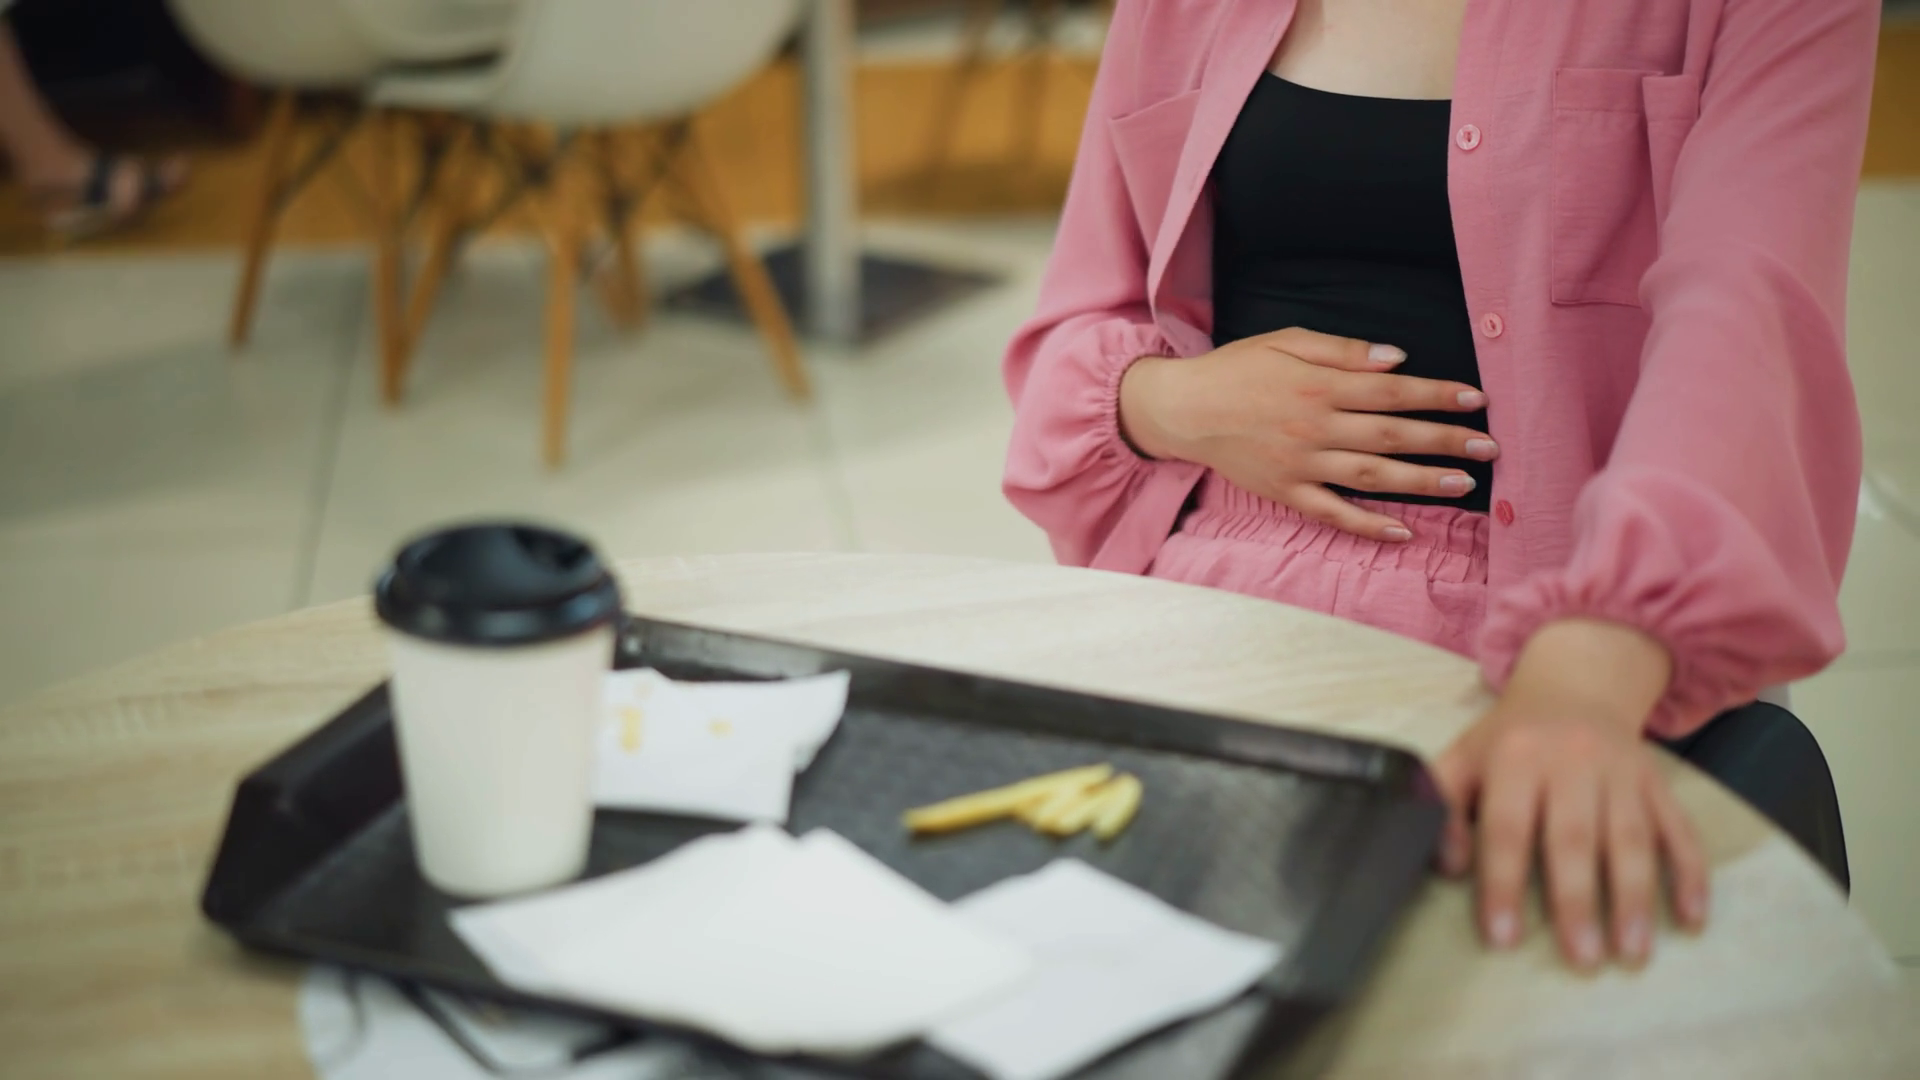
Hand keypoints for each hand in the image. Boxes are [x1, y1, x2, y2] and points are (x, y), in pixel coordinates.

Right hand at [1117, 327, 1497, 541]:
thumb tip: (1397, 359)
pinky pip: (1333, 514)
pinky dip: (1368, 526)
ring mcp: (1301, 465)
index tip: (1477, 399)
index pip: (1392, 391)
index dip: (1437, 395)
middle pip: (1392, 436)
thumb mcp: (1285, 342)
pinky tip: (1403, 531)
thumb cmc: (1235, 369)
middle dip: (1444, 440)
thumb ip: (1342, 352)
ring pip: (1371, 477)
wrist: (1182, 409)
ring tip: (1462, 483)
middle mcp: (1315, 428)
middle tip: (1490, 446)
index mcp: (1319, 387)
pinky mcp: (1285, 493)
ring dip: (1421, 482)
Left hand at [1433, 620, 1709, 969]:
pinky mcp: (1658, 782)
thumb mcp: (1465, 756)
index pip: (1507, 828)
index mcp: (1516, 758)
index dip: (1503, 884)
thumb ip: (1444, 803)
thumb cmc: (1511, 737)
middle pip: (1574, 837)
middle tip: (1582, 958)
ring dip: (1635, 897)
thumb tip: (1447, 865)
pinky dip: (1691, 873)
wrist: (1576, 685)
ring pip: (1631, 837)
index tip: (1505, 939)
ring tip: (1633, 951)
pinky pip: (1679, 828)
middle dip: (1578, 901)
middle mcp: (1572, 761)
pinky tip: (1692, 917)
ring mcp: (1621, 772)